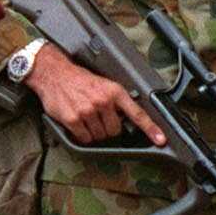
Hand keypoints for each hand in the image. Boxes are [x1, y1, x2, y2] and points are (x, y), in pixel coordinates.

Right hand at [28, 49, 162, 146]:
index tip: (161, 140)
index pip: (137, 113)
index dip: (151, 129)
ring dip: (94, 133)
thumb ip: (117, 101)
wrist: (54, 73)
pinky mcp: (73, 119)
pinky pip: (84, 139)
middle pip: (115, 131)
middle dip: (108, 129)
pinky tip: (78, 123)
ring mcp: (87, 111)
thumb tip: (128, 120)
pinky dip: (82, 136)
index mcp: (115, 91)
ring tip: (86, 117)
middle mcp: (103, 101)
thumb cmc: (80, 80)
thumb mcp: (104, 84)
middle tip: (98, 118)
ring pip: (99, 137)